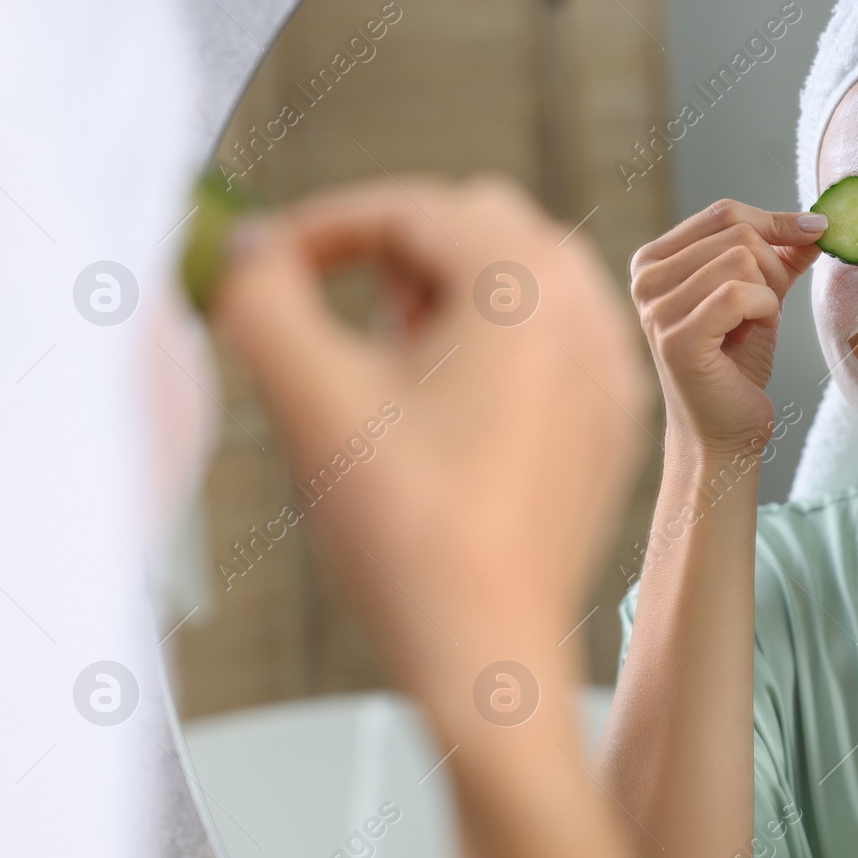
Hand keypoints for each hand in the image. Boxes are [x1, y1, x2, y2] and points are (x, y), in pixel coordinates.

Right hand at [209, 175, 651, 678]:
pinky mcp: (612, 423)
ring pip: (525, 280)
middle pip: (479, 225)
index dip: (323, 227)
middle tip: (344, 321)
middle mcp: (590, 311)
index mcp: (527, 284)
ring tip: (394, 369)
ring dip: (449, 294)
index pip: (410, 208)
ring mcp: (611, 370)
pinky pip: (556, 341)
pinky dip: (498, 344)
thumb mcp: (309, 396)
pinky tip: (449, 413)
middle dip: (397, 253)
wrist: (486, 648)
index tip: (267, 266)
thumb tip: (245, 248)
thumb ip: (259, 297)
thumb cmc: (406, 530)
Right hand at [629, 200, 826, 458]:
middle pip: (736, 232)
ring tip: (752, 327)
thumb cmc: (735, 367)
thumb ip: (779, 256)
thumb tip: (816, 223)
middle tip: (770, 307)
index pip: (723, 212)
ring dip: (767, 294)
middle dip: (774, 265)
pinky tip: (750, 334)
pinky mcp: (676, 337)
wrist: (724, 431)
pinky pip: (740, 294)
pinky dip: (763, 311)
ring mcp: (656, 308)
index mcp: (654, 261)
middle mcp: (645, 279)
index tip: (816, 230)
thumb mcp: (759, 297)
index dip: (776, 219)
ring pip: (741, 259)